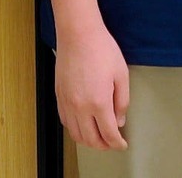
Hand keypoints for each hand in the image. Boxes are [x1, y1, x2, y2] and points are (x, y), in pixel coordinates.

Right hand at [56, 22, 129, 150]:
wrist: (78, 34)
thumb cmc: (101, 49)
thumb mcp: (121, 74)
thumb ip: (122, 102)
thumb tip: (119, 121)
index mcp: (99, 102)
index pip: (108, 134)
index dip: (117, 143)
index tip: (122, 144)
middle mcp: (80, 107)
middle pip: (91, 139)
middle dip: (103, 146)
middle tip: (112, 143)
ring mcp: (67, 103)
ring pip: (76, 134)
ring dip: (88, 141)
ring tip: (99, 138)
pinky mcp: (59, 96)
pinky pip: (65, 122)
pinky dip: (75, 130)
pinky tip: (83, 125)